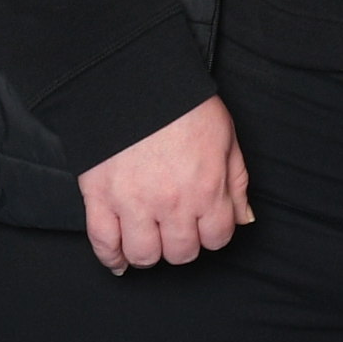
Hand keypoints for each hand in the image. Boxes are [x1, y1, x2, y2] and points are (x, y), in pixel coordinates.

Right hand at [80, 96, 250, 272]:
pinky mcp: (99, 197)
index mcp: (206, 188)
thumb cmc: (184, 105)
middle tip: (177, 230)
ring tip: (150, 241)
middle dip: (183, 245)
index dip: (213, 233)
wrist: (134, 80)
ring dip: (149, 254)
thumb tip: (243, 218)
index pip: (217, 238)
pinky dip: (110, 258)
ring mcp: (132, 203)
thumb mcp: (226, 137)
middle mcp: (171, 203)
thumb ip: (236, 182)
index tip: (205, 224)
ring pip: (143, 255)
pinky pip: (102, 242)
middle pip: (181, 253)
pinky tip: (119, 261)